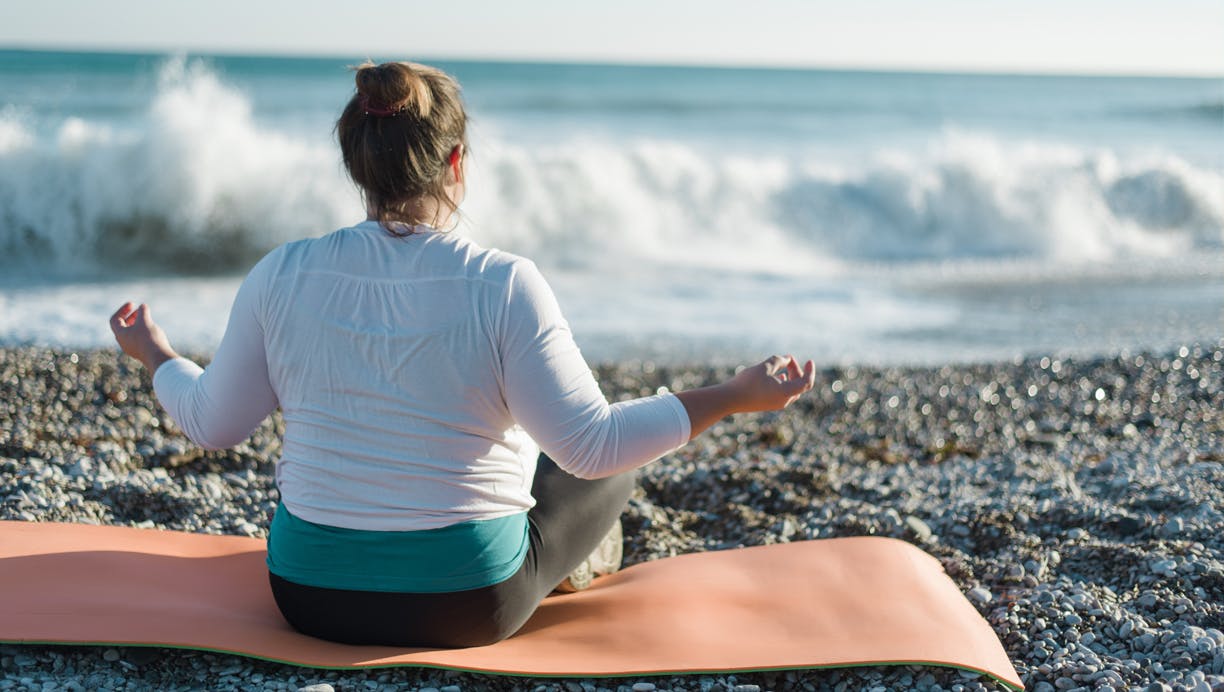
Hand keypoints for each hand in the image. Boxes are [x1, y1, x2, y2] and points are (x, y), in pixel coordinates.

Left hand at [109, 302, 178, 372]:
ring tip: (147, 318)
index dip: (122, 310)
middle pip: (122, 326)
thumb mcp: (145, 321)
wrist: (158, 358)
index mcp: (120, 334)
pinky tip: (152, 329)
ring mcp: (132, 348)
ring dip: (137, 324)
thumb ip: (142, 311)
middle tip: (139, 310)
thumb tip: (143, 306)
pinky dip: (142, 331)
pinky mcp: (141, 352)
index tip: (132, 304)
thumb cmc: (149, 338)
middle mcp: (123, 342)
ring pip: (131, 333)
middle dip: (130, 316)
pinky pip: (138, 340)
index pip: (115, 319)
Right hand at [674, 354, 815, 438]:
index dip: (810, 371)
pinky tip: (779, 376)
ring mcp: (776, 404)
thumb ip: (778, 360)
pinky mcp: (768, 404)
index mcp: (786, 393)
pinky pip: (783, 393)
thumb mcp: (764, 367)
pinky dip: (784, 382)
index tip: (809, 361)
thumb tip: (787, 359)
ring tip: (784, 365)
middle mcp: (784, 400)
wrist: (729, 400)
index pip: (806, 383)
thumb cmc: (747, 383)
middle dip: (796, 370)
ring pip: (791, 389)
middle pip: (799, 385)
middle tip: (788, 359)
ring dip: (790, 376)